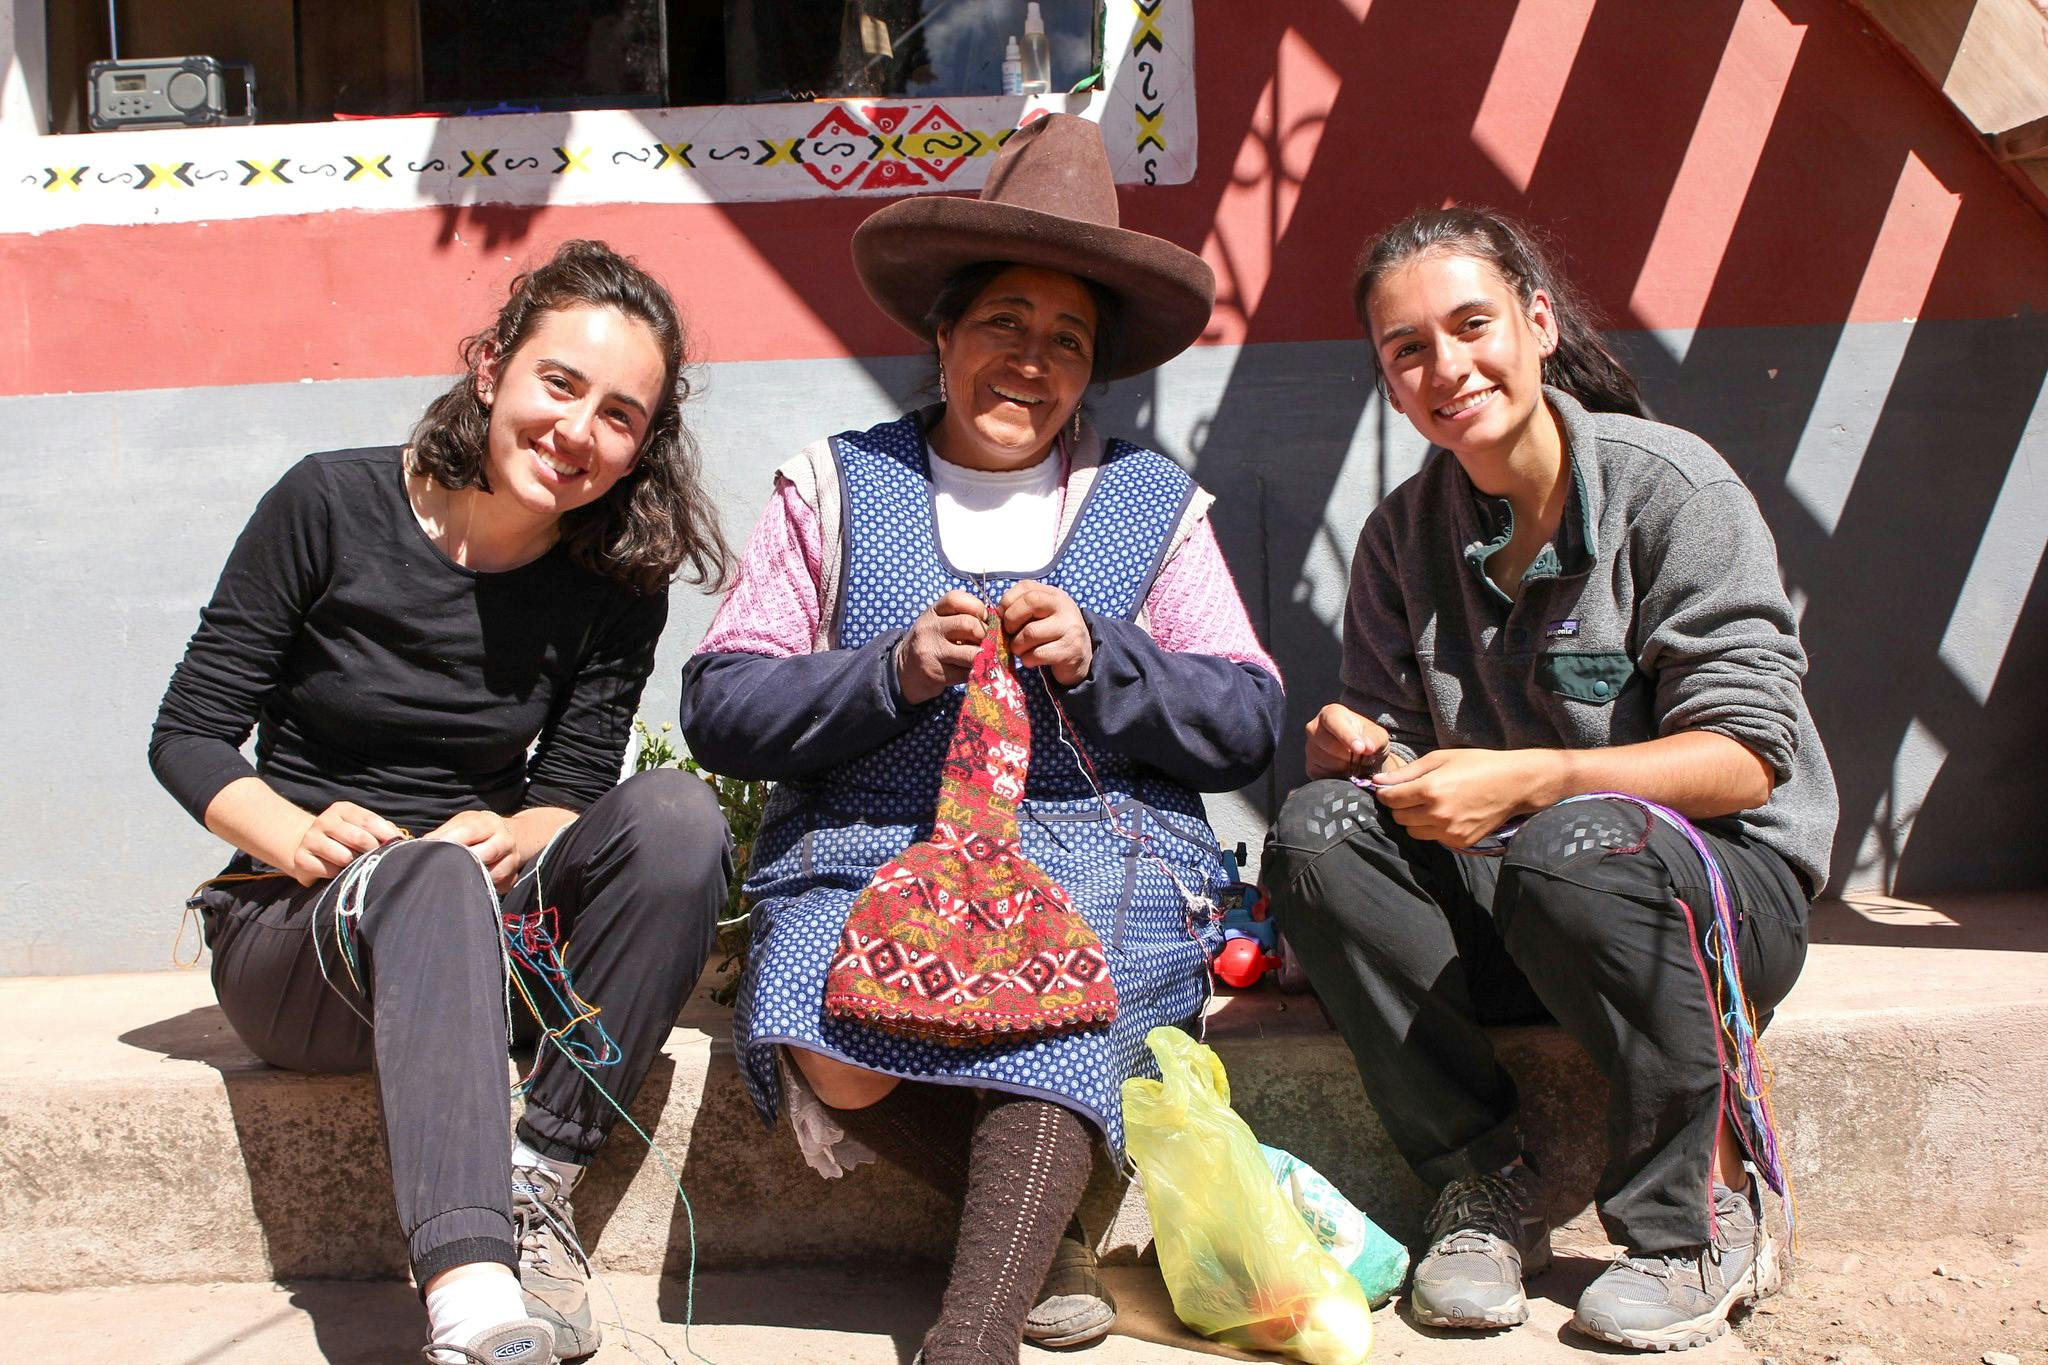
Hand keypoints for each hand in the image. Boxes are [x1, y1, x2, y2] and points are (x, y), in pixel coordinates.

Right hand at [289, 801, 402, 885]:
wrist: (309, 849)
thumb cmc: (346, 840)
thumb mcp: (362, 828)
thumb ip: (382, 829)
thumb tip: (402, 839)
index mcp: (342, 810)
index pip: (369, 820)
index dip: (387, 834)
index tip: (399, 844)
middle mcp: (324, 820)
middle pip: (358, 838)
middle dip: (372, 851)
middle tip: (377, 859)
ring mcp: (310, 838)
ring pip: (344, 857)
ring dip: (354, 865)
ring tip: (353, 865)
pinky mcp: (301, 858)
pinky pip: (329, 871)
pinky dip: (337, 875)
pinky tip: (336, 872)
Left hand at [424, 809, 520, 889]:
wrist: (511, 835)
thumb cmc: (478, 830)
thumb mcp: (463, 823)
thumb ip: (445, 833)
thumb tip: (423, 845)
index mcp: (489, 823)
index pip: (470, 831)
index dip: (451, 840)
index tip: (432, 848)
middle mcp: (505, 841)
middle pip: (484, 854)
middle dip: (461, 862)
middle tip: (439, 870)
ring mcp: (512, 860)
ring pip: (492, 874)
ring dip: (472, 878)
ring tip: (453, 880)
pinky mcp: (513, 878)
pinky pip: (497, 887)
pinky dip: (481, 889)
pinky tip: (470, 887)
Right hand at [897, 589, 988, 703]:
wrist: (904, 671)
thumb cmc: (931, 643)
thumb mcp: (940, 623)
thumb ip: (962, 617)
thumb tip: (995, 623)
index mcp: (933, 612)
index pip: (956, 599)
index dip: (977, 607)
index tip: (984, 619)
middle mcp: (929, 628)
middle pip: (968, 624)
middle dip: (985, 634)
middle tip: (988, 642)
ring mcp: (931, 651)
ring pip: (971, 653)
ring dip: (983, 656)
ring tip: (984, 657)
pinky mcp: (935, 673)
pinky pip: (967, 672)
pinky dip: (975, 672)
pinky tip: (970, 670)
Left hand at [998, 580, 1091, 685]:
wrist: (1082, 657)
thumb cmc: (1053, 634)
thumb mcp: (1042, 615)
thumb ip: (1022, 609)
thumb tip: (996, 615)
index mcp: (1054, 595)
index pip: (1026, 587)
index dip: (1007, 601)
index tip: (1003, 617)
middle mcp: (1064, 607)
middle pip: (1029, 602)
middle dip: (1011, 621)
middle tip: (1010, 634)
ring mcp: (1070, 628)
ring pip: (1030, 633)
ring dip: (1017, 646)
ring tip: (1020, 650)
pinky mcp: (1070, 650)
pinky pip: (1037, 654)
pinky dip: (1027, 659)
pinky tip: (1031, 659)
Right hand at [1305, 703, 1392, 778]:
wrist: (1362, 756)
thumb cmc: (1368, 739)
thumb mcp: (1378, 736)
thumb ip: (1374, 739)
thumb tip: (1367, 747)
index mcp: (1331, 713)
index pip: (1335, 723)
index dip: (1347, 736)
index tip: (1360, 749)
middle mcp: (1314, 728)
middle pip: (1329, 745)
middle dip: (1349, 755)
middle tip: (1362, 758)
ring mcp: (1310, 748)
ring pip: (1325, 762)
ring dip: (1344, 767)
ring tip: (1354, 763)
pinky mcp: (1310, 766)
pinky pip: (1322, 774)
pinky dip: (1337, 776)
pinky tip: (1345, 770)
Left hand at [1368, 748, 1557, 847]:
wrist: (1514, 784)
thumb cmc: (1477, 765)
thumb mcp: (1440, 759)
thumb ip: (1407, 772)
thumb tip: (1378, 781)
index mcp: (1430, 789)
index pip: (1390, 800)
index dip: (1386, 793)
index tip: (1389, 789)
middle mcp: (1437, 814)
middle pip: (1399, 818)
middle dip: (1400, 806)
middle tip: (1411, 795)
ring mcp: (1449, 831)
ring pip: (1413, 832)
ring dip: (1414, 820)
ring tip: (1429, 805)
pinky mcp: (1460, 842)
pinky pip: (1433, 838)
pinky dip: (1433, 828)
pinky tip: (1447, 814)